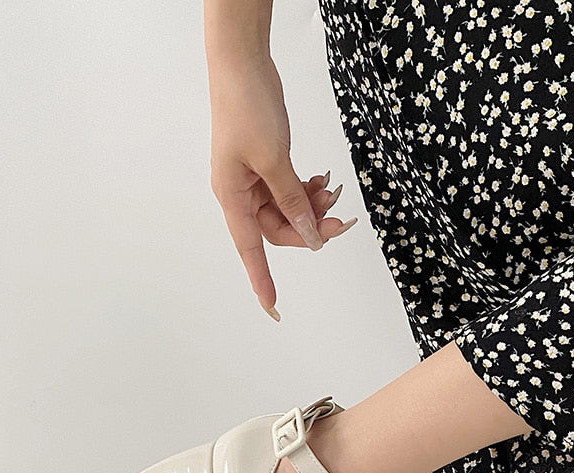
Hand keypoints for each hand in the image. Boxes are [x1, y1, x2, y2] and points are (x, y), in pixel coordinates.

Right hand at [208, 53, 356, 318]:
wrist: (243, 63)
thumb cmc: (247, 108)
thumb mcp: (274, 159)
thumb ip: (292, 200)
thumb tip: (310, 235)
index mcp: (232, 196)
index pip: (250, 249)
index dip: (261, 279)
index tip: (272, 307)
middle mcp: (241, 193)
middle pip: (280, 229)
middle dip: (310, 227)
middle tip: (341, 221)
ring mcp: (255, 179)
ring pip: (290, 210)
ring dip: (313, 207)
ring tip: (332, 192)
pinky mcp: (268, 165)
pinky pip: (291, 190)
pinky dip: (309, 189)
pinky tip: (323, 180)